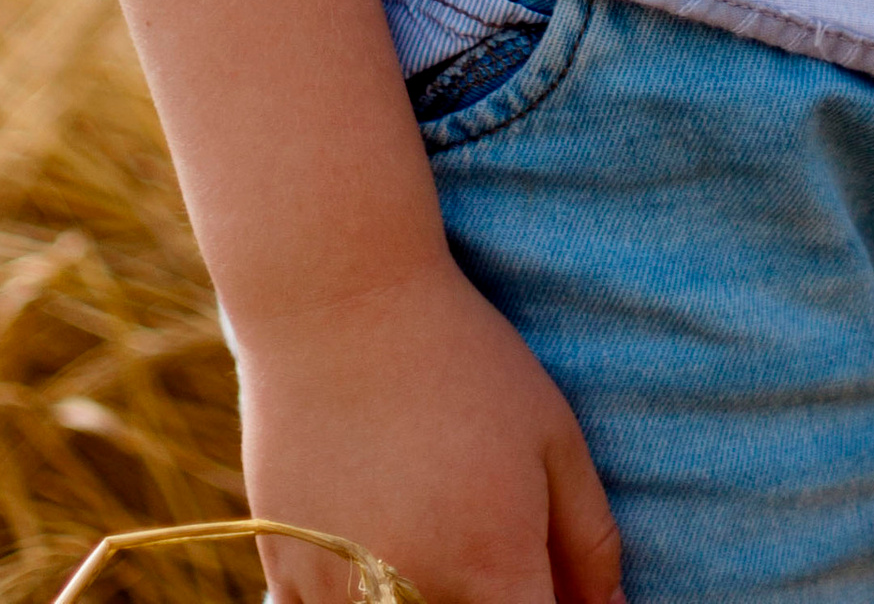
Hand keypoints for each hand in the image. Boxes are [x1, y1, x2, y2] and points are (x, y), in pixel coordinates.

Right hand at [236, 249, 622, 603]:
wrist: (337, 300)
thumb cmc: (460, 356)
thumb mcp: (551, 432)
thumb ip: (588, 539)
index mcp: (492, 567)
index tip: (547, 589)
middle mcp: (415, 595)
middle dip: (488, 596)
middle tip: (487, 536)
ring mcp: (341, 590)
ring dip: (419, 595)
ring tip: (425, 523)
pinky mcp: (285, 569)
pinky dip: (353, 597)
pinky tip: (368, 541)